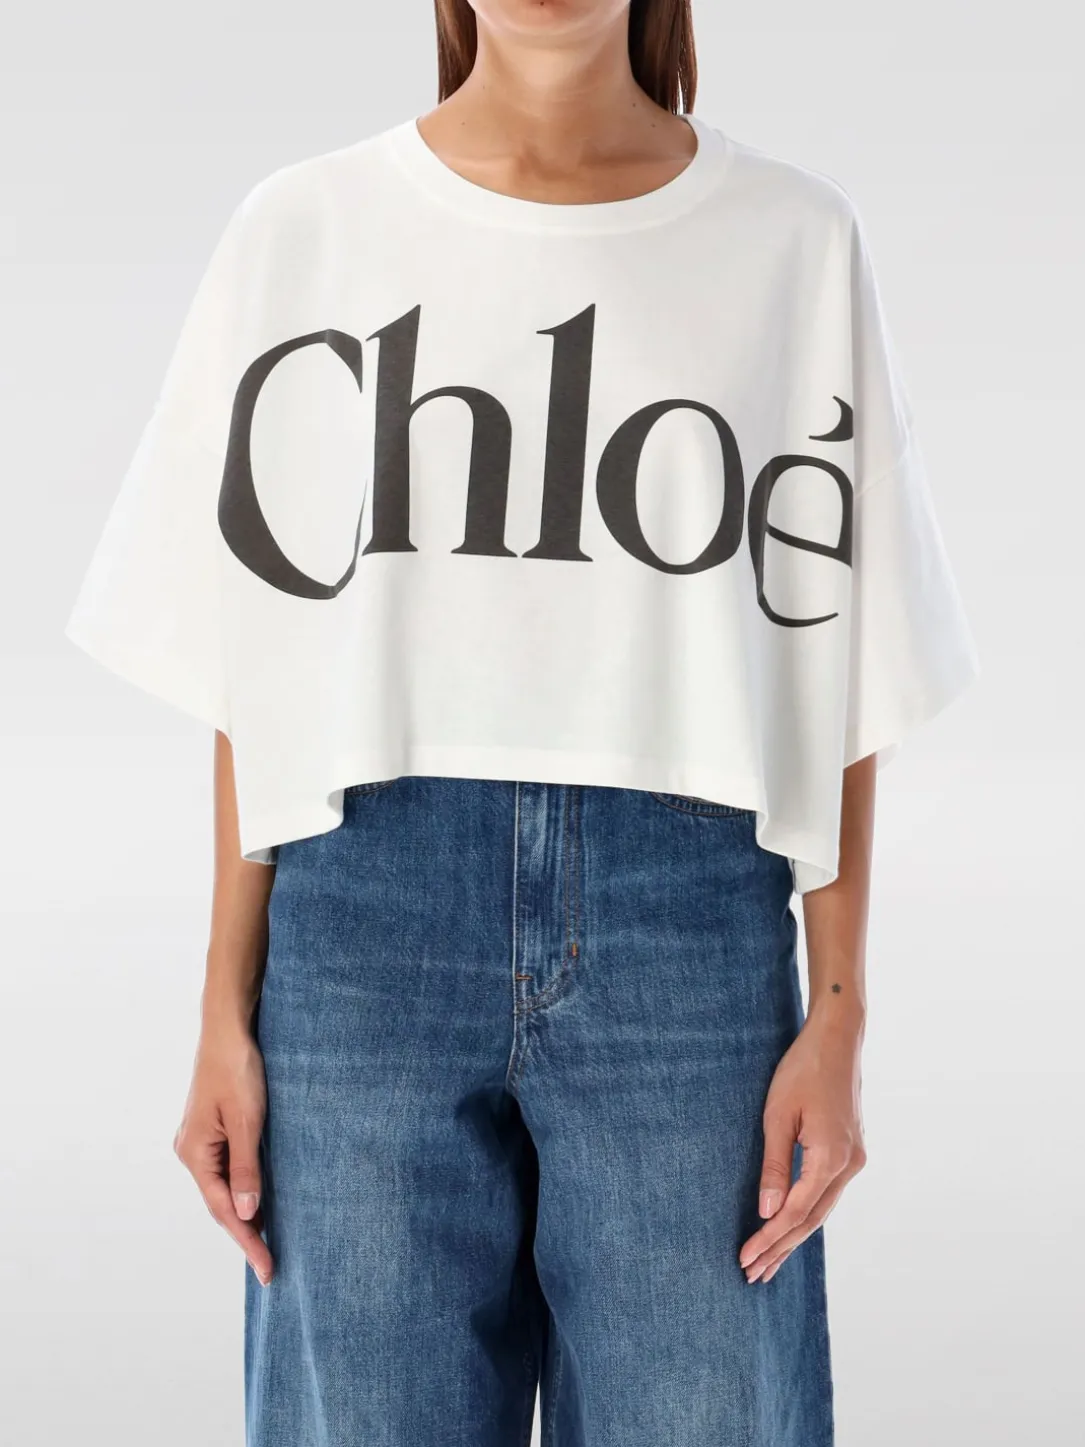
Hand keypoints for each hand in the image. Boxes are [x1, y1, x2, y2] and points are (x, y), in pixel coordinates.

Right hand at [173, 1020, 272, 1285]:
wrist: (227, 1030)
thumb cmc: (238, 1070)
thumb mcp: (248, 1121)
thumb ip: (246, 1169)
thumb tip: (247, 1214)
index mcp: (195, 1154)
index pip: (225, 1211)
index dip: (249, 1241)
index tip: (268, 1269)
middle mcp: (190, 1152)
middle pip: (220, 1204)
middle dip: (246, 1234)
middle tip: (271, 1265)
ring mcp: (198, 1141)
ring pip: (223, 1188)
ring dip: (244, 1214)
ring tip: (267, 1243)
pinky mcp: (210, 1129)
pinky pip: (225, 1170)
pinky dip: (241, 1190)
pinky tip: (257, 1201)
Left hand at [738, 1006, 865, 1282]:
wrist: (837, 1040)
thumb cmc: (802, 1070)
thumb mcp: (778, 1116)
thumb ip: (773, 1166)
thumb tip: (766, 1212)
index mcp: (831, 1157)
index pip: (795, 1211)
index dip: (769, 1238)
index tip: (745, 1259)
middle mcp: (849, 1165)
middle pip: (812, 1219)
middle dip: (781, 1248)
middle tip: (753, 1275)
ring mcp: (854, 1159)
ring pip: (821, 1209)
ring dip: (794, 1236)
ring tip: (769, 1263)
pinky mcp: (851, 1151)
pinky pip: (827, 1193)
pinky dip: (806, 1213)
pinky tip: (791, 1227)